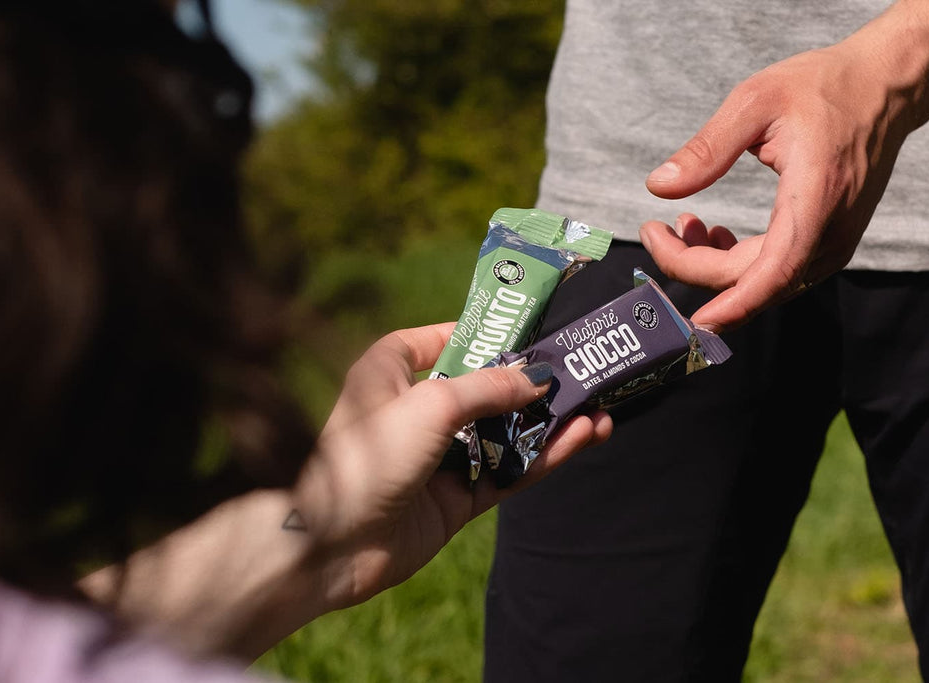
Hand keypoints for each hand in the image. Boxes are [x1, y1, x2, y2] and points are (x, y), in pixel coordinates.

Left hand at [296, 322, 611, 607]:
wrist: (330, 546)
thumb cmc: (367, 455)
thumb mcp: (432, 404)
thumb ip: (489, 387)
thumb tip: (537, 379)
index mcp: (387, 372)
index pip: (434, 340)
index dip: (475, 333)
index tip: (520, 329)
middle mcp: (412, 411)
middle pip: (480, 389)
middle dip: (528, 383)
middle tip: (577, 370)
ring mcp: (435, 458)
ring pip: (502, 434)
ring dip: (548, 424)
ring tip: (598, 408)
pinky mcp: (454, 500)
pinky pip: (508, 473)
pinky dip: (544, 457)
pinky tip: (583, 439)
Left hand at [639, 0, 928, 331]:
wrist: (885, 87)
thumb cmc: (823, 87)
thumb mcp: (756, 102)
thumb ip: (707, 149)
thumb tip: (659, 186)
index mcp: (815, 203)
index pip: (767, 276)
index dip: (727, 306)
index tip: (686, 315)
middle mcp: (829, 236)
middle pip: (751, 283)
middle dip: (693, 267)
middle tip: (654, 230)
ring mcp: (832, 244)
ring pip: (761, 282)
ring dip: (713, 265)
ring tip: (684, 223)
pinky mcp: (827, 243)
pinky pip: (775, 271)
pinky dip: (737, 261)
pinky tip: (713, 232)